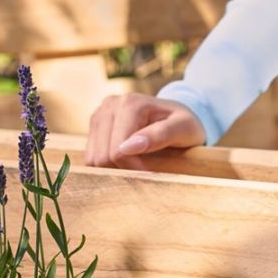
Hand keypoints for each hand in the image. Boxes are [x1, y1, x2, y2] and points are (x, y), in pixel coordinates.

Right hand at [85, 94, 205, 167]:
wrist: (178, 116)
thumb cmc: (185, 124)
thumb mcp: (183, 129)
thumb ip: (159, 136)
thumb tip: (126, 148)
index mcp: (130, 103)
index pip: (117, 151)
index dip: (133, 169)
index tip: (151, 174)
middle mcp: (110, 104)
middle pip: (102, 155)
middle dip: (122, 169)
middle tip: (145, 171)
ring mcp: (99, 113)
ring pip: (93, 158)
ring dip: (114, 168)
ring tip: (137, 164)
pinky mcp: (95, 125)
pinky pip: (91, 156)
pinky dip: (107, 164)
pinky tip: (126, 160)